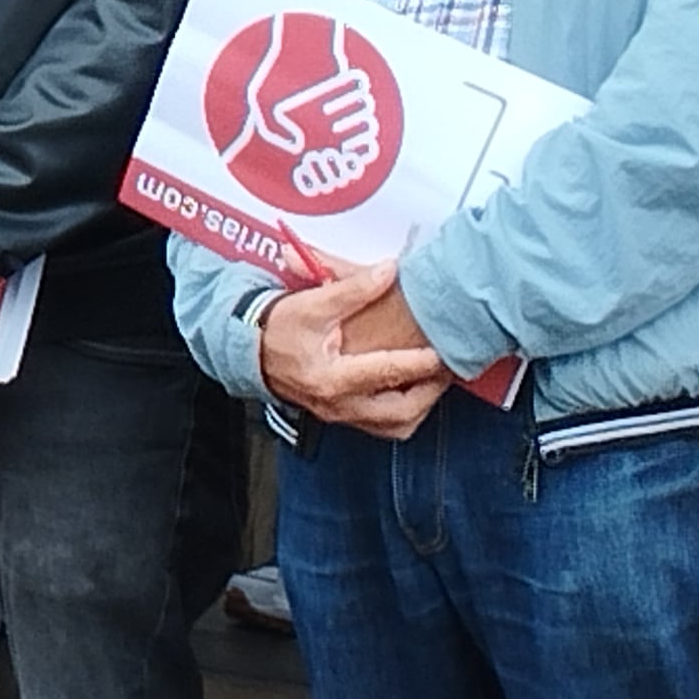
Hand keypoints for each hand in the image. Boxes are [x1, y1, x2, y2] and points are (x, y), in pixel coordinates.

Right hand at [255, 259, 452, 440]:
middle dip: (430, 391)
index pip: (385, 373)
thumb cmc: (279, 328)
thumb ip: (352, 288)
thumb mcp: (312, 302)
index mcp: (331, 379)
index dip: (417, 362)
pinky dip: (406, 413)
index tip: (441, 351)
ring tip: (438, 379)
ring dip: (422, 405)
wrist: (250, 351)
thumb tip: (389, 271)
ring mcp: (342, 416)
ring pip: (396, 426)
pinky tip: (416, 391)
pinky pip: (385, 427)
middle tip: (449, 367)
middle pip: (400, 412)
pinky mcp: (344, 417)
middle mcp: (339, 405)